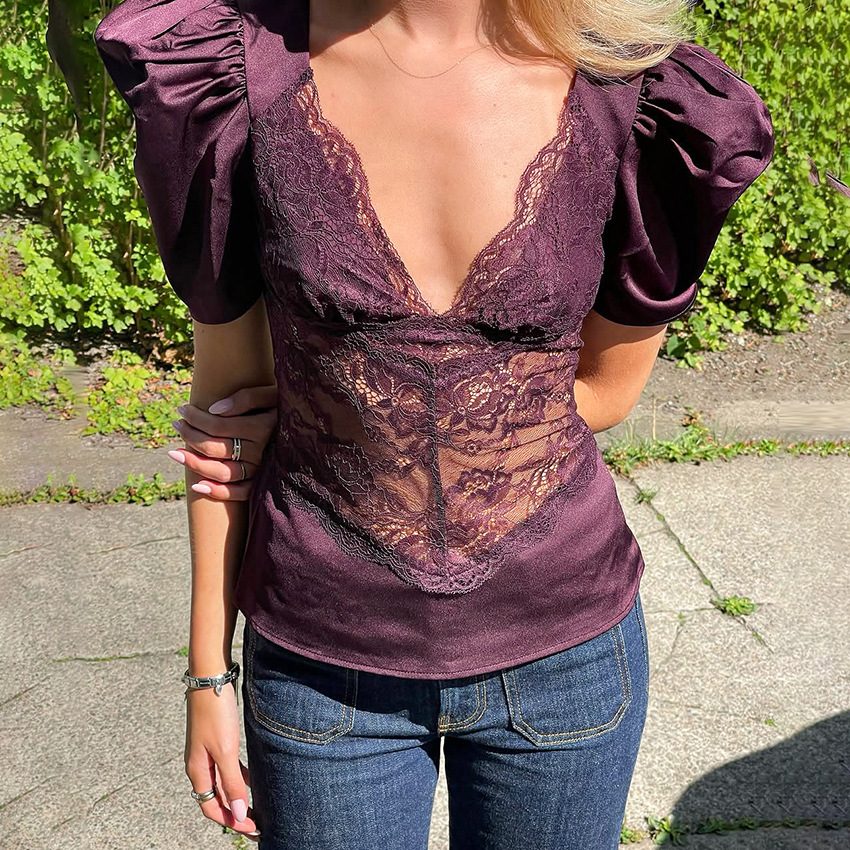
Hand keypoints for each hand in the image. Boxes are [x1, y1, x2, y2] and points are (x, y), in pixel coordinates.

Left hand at [168, 385, 276, 499]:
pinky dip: (217, 493)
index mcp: (262, 428)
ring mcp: (261, 471)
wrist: (310, 429)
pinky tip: (196, 486)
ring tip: (175, 453)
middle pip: (214, 448)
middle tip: (177, 424)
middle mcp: (261, 452)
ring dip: (194, 464)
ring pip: (221, 472)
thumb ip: (246, 398)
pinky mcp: (262, 484)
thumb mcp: (271, 394)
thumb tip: (214, 410)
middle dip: (189, 436)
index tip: (182, 408)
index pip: (217, 425)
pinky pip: (239, 493)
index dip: (195, 417)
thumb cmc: (287, 407)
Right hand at [184, 684, 259, 840]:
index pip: (211, 808)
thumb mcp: (226, 750)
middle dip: (235, 813)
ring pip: (222, 783)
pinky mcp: (217, 739)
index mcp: (197, 771)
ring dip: (237, 797)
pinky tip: (252, 779)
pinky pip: (227, 767)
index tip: (252, 829)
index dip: (230, 821)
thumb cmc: (215, 712)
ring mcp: (207, 752)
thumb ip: (231, 782)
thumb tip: (237, 813)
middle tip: (257, 824)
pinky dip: (239, 777)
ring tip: (256, 807)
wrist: (210, 678)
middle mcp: (199, 764)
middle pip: (216, 798)